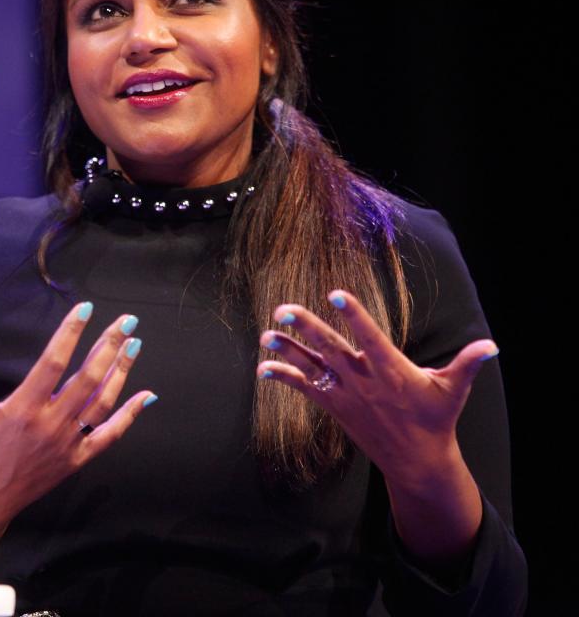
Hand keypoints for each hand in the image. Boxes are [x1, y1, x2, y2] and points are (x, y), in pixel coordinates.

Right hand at [0, 302, 155, 530]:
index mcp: (22, 409)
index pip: (53, 362)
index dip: (71, 333)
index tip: (87, 309)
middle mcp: (50, 424)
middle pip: (88, 378)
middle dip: (109, 346)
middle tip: (127, 321)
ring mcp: (67, 443)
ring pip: (103, 403)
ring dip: (121, 372)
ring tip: (135, 345)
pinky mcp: (77, 459)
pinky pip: (110, 436)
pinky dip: (130, 416)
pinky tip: (147, 396)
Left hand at [256, 289, 497, 490]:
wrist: (416, 461)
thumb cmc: (436, 419)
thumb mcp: (453, 390)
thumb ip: (467, 363)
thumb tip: (492, 346)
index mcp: (392, 370)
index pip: (370, 337)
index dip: (355, 315)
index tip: (337, 293)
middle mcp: (364, 381)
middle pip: (331, 348)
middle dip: (306, 328)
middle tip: (282, 309)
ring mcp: (346, 394)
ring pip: (313, 367)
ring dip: (287, 351)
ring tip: (265, 335)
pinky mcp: (335, 406)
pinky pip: (305, 390)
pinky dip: (284, 378)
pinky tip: (263, 369)